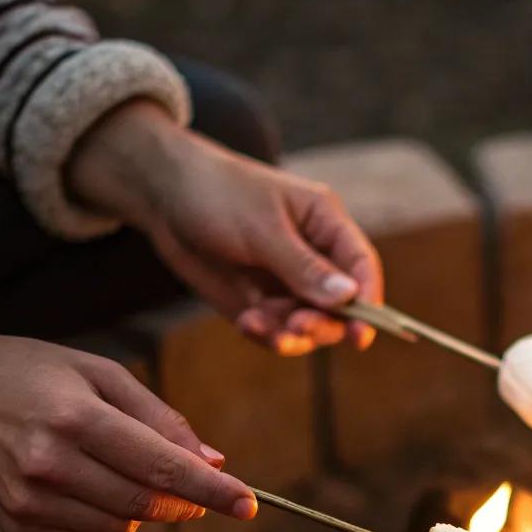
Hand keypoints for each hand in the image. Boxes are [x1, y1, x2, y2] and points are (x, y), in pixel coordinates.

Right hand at [0, 330, 256, 531]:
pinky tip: (88, 488)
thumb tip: (213, 462)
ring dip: (141, 511)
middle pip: (145, 505)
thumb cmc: (36, 373)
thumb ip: (160, 418)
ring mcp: (28, 500)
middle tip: (193, 484)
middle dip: (183, 501)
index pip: (161, 468)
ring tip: (116, 469)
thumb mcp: (101, 373)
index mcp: (76, 418)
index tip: (249, 505)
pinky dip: (109, 524)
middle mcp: (49, 463)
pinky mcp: (15, 524)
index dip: (212, 490)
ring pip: (121, 530)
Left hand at [68, 102, 382, 354]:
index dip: (368, 302)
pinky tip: (245, 323)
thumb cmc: (217, 194)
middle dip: (321, 323)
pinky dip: (265, 334)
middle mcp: (313, 256)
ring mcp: (286, 282)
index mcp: (325, 224)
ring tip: (259, 326)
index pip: (361, 267)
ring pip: (309, 326)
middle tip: (295, 327)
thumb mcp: (262, 229)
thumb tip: (350, 298)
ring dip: (291, 335)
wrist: (162, 196)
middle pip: (340, 306)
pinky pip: (276, 331)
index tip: (359, 336)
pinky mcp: (260, 301)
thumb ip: (304, 267)